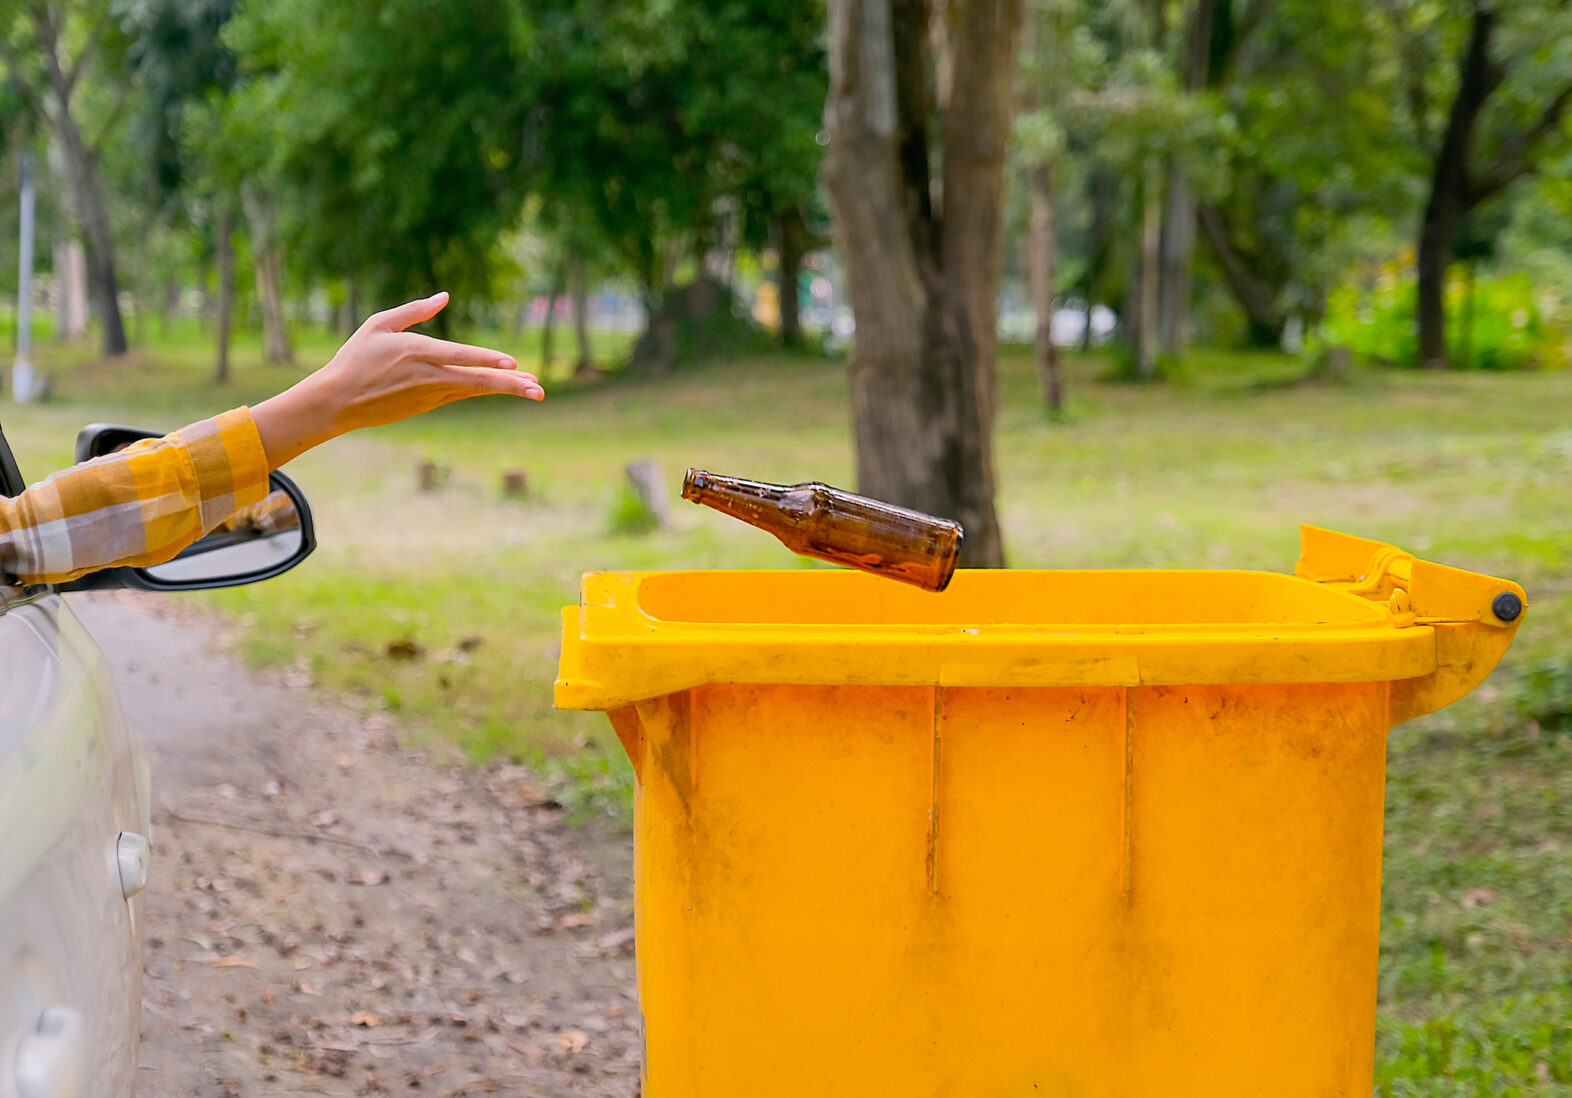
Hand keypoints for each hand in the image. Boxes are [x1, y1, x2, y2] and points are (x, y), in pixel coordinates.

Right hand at [252, 292, 543, 467]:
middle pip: (478, 382)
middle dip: (511, 386)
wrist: (338, 401)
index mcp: (418, 352)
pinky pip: (463, 395)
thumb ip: (415, 310)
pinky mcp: (429, 405)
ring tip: (535, 389)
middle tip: (540, 390)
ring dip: (506, 389)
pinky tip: (504, 387)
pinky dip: (485, 391)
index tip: (512, 363)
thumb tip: (445, 296)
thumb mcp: (380, 323)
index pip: (461, 356)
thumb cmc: (356, 357)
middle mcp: (430, 376)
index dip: (487, 360)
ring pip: (476, 391)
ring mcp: (431, 395)